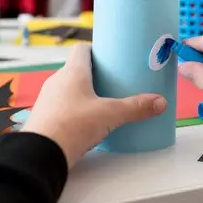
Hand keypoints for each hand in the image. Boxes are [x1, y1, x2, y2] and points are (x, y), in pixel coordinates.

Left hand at [23, 44, 166, 166]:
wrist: (41, 153)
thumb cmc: (74, 124)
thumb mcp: (110, 115)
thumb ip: (135, 108)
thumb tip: (161, 102)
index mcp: (72, 72)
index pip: (81, 49)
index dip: (95, 50)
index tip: (109, 57)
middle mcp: (56, 81)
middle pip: (76, 70)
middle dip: (94, 76)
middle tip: (113, 83)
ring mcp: (47, 100)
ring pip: (68, 90)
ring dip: (83, 94)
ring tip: (102, 105)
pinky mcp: (44, 118)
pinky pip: (61, 107)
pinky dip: (74, 111)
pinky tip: (86, 124)